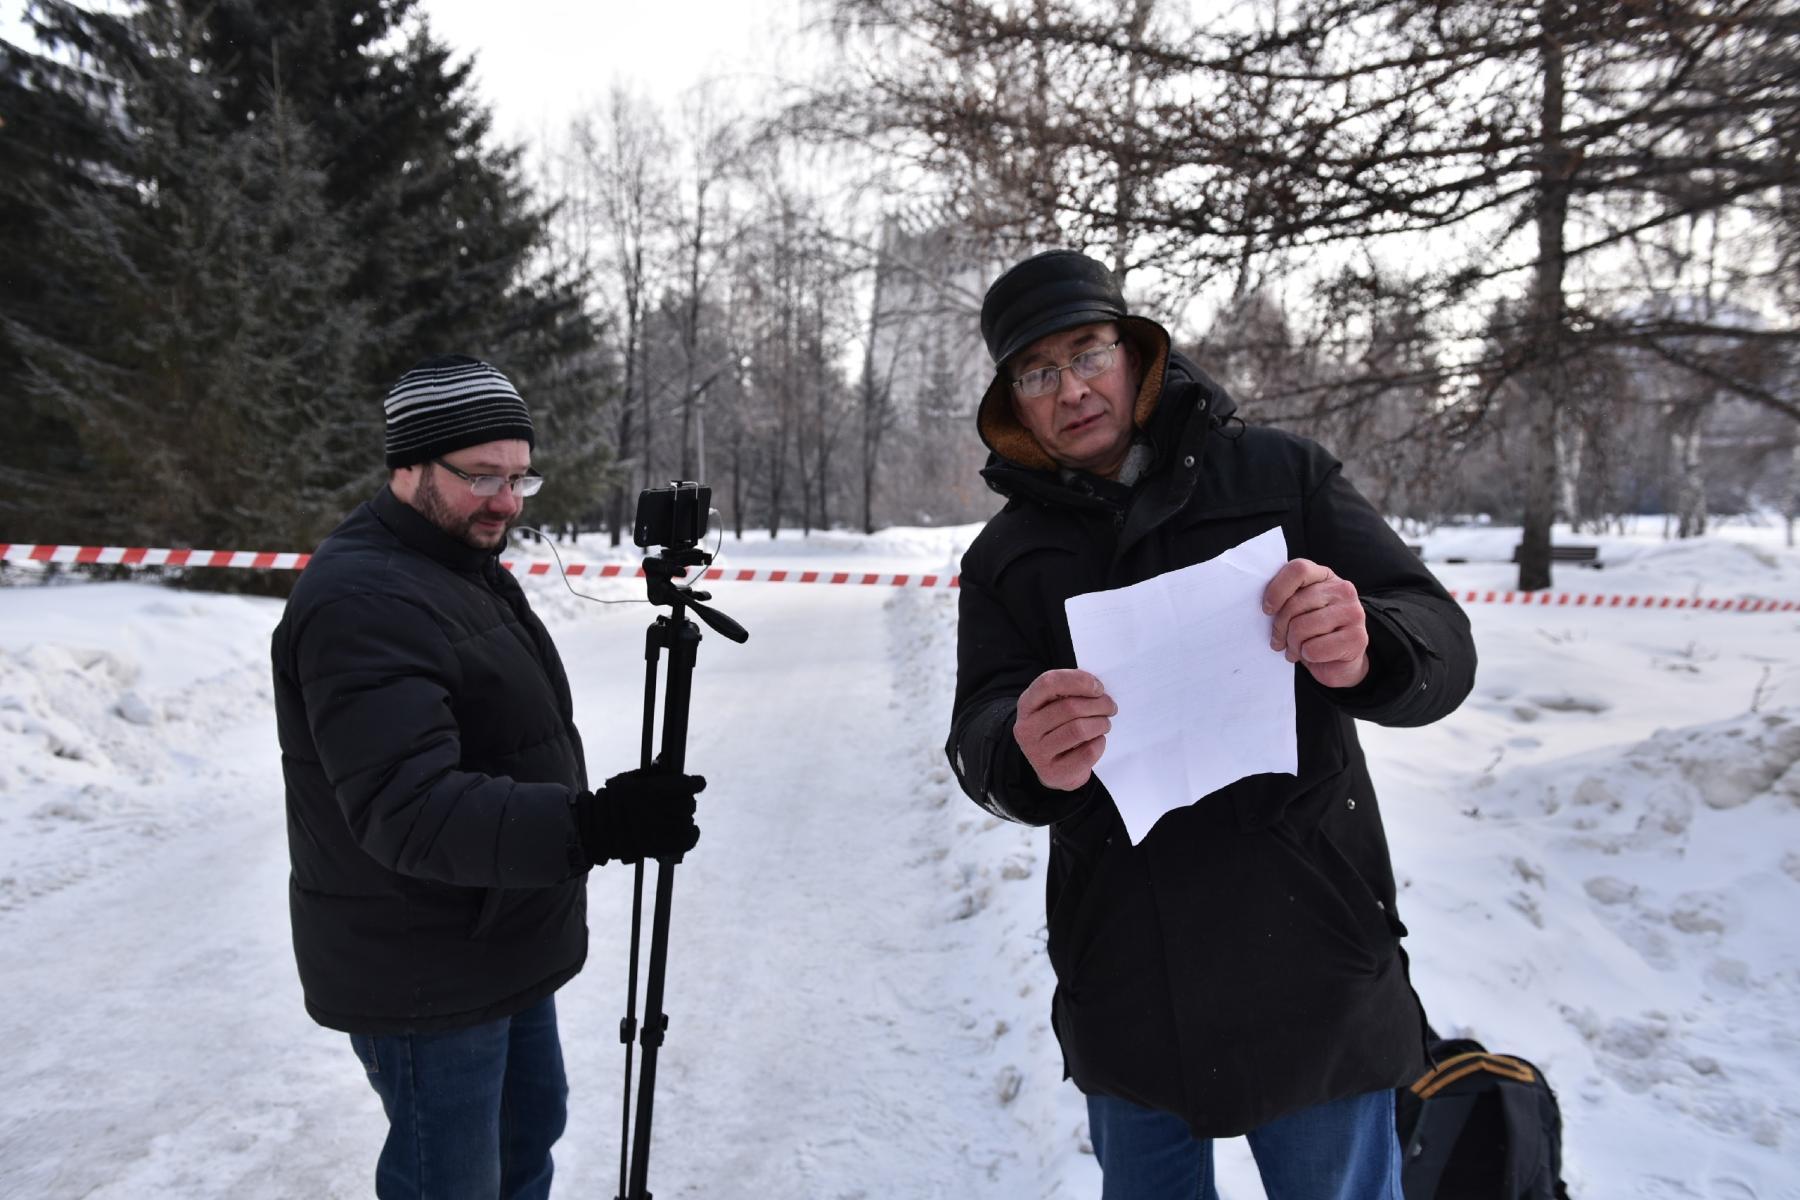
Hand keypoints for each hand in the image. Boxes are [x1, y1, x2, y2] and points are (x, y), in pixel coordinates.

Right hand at [577, 768, 703, 864]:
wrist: (594, 829)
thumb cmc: (611, 800)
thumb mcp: (627, 780)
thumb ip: (651, 773)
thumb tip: (669, 761)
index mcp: (646, 790)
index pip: (685, 785)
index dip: (696, 783)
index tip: (698, 783)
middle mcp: (653, 811)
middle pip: (688, 805)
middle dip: (687, 800)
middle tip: (681, 800)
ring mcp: (655, 831)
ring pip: (687, 822)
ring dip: (686, 817)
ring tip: (679, 815)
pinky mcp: (655, 848)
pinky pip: (685, 842)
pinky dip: (691, 835)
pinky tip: (690, 830)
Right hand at [1013, 668, 1115, 790]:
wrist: (1054, 767)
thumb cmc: (1060, 729)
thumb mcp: (1056, 706)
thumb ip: (1071, 693)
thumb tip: (1096, 688)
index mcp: (1026, 705)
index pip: (1049, 683)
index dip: (1078, 681)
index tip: (1098, 688)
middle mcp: (1026, 728)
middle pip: (1070, 707)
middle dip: (1099, 704)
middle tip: (1110, 707)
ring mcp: (1036, 752)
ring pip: (1079, 730)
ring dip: (1100, 724)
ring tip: (1104, 724)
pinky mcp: (1052, 772)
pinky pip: (1087, 753)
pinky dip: (1099, 744)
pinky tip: (1098, 741)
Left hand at [1263, 558, 1369, 687]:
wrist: (1340, 661)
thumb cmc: (1312, 633)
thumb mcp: (1298, 610)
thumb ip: (1286, 600)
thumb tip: (1265, 606)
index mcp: (1324, 576)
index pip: (1298, 570)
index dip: (1277, 590)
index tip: (1267, 610)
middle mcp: (1343, 590)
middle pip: (1295, 604)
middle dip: (1280, 628)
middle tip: (1279, 641)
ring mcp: (1353, 612)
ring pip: (1302, 627)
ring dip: (1293, 645)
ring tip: (1296, 649)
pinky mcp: (1357, 638)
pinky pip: (1315, 649)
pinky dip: (1307, 656)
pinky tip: (1312, 655)